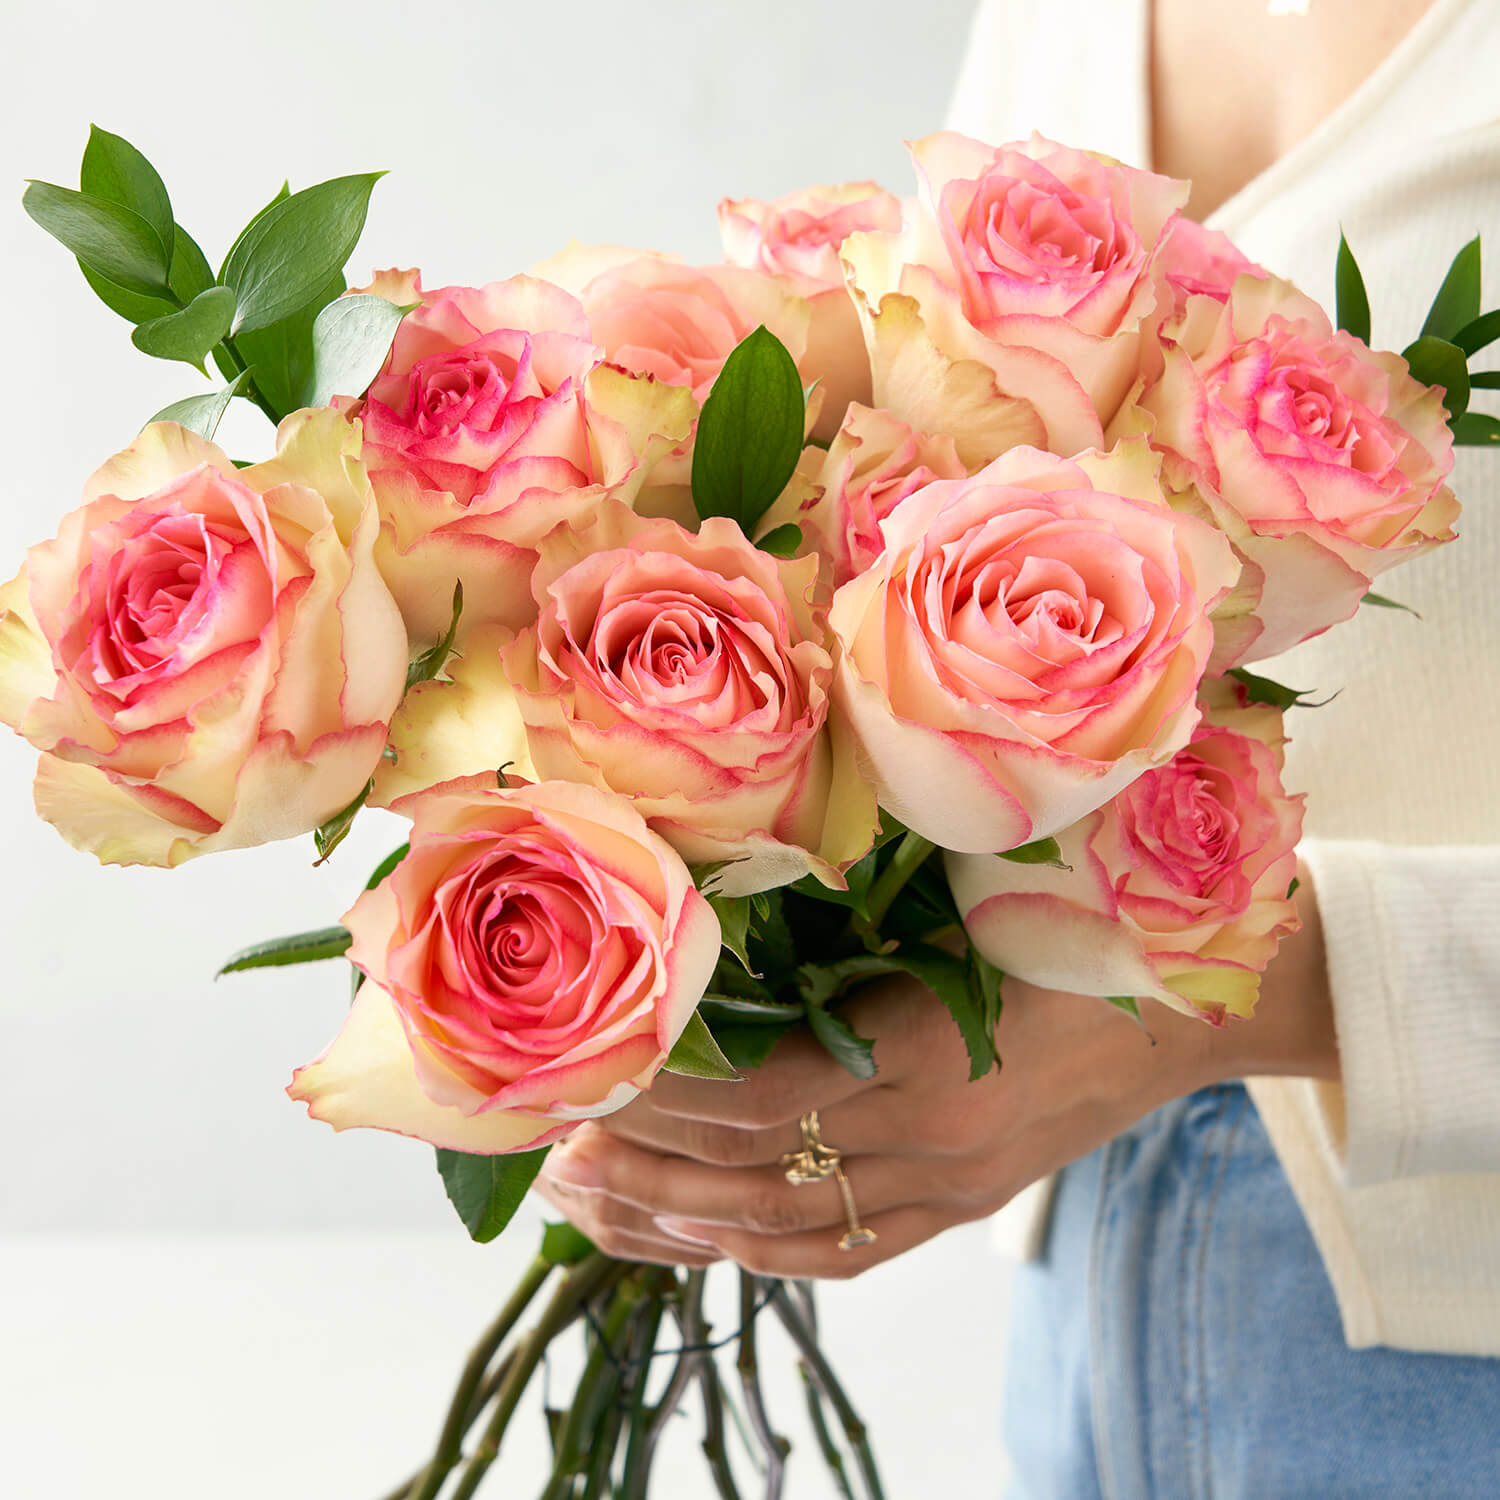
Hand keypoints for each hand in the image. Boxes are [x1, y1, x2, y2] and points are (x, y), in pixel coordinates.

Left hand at [534, 871, 1336, 1278]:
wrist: (1190, 1000)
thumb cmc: (1081, 923)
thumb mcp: (973, 899)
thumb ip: (863, 912)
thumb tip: (730, 886)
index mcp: (931, 1056)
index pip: (761, 1099)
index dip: (665, 1096)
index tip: (585, 1076)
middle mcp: (931, 1143)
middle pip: (754, 1174)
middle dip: (641, 1165)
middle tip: (548, 1151)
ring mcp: (947, 1188)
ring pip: (783, 1232)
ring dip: (676, 1223)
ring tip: (585, 1203)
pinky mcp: (959, 1209)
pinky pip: (841, 1254)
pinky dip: (754, 1255)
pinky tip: (690, 1240)